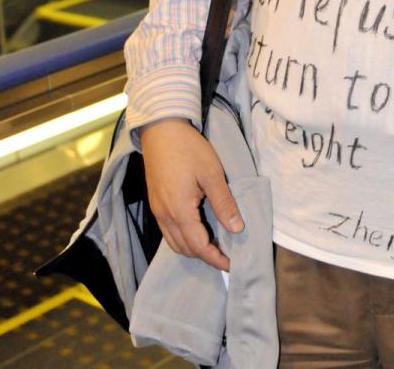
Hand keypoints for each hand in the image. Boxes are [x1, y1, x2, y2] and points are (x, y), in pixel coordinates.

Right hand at [140, 118, 243, 270]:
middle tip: (226, 254)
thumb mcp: (212, 173)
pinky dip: (183, 238)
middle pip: (185, 249)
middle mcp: (164, 216)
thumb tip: (237, 229)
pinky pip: (168, 231)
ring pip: (174, 243)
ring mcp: (157, 210)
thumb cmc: (189, 148)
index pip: (199, 247)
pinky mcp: (155, 203)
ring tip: (214, 245)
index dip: (216, 259)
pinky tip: (196, 230)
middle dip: (205, 257)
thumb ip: (224, 203)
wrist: (161, 129)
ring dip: (193, 249)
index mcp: (179, 211)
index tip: (232, 264)